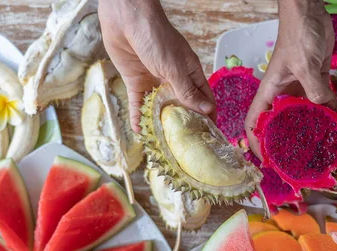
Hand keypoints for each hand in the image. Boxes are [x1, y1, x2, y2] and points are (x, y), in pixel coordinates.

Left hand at [98, 0, 214, 131]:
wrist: (126, 18)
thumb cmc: (156, 37)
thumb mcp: (175, 67)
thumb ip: (188, 90)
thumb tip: (206, 110)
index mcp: (190, 73)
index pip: (204, 99)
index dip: (208, 117)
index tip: (210, 136)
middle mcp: (174, 80)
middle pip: (182, 107)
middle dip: (184, 125)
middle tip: (185, 146)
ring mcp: (155, 81)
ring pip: (159, 109)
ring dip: (160, 125)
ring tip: (161, 144)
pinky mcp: (136, 82)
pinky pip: (138, 104)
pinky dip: (138, 117)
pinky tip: (139, 131)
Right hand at [245, 0, 336, 156]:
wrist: (310, 12)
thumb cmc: (298, 36)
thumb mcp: (305, 65)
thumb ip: (315, 90)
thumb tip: (325, 111)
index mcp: (270, 92)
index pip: (254, 122)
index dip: (256, 142)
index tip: (266, 160)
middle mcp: (282, 95)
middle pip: (280, 124)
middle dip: (287, 142)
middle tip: (299, 161)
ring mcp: (299, 89)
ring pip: (303, 116)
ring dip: (312, 129)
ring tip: (322, 148)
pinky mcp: (316, 82)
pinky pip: (321, 103)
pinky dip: (329, 114)